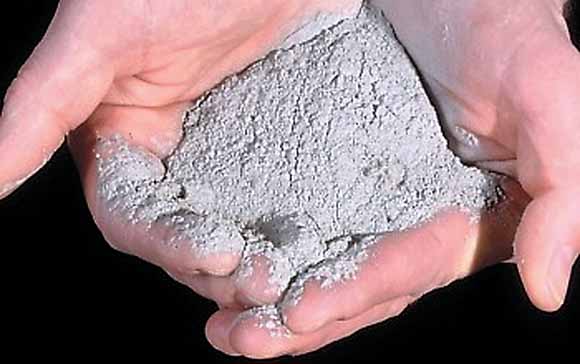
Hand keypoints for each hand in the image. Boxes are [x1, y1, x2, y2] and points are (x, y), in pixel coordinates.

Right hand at [0, 0, 358, 302]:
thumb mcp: (101, 36)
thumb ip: (41, 107)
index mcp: (119, 140)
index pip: (130, 216)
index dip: (167, 243)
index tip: (216, 255)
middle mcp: (167, 156)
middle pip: (182, 235)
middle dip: (216, 265)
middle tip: (265, 282)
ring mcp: (220, 154)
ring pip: (228, 227)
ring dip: (253, 258)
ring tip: (289, 277)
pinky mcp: (266, 147)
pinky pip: (271, 202)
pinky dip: (285, 231)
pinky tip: (310, 249)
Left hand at [203, 0, 578, 357]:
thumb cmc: (507, 29)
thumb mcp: (549, 96)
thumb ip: (561, 193)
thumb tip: (545, 290)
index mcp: (471, 217)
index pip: (412, 269)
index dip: (358, 293)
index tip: (301, 313)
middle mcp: (417, 220)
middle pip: (359, 285)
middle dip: (302, 320)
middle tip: (241, 339)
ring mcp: (373, 200)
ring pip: (323, 263)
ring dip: (273, 299)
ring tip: (222, 326)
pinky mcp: (335, 174)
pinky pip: (298, 218)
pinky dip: (265, 246)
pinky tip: (224, 263)